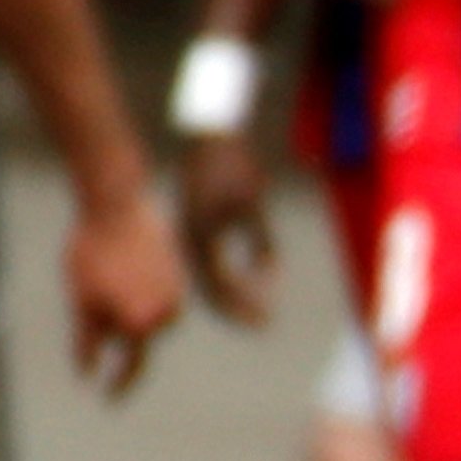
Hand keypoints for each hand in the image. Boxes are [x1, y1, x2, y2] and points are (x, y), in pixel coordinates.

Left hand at [64, 184, 187, 396]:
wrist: (115, 203)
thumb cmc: (91, 252)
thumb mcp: (81, 301)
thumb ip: (86, 342)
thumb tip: (87, 374)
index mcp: (141, 324)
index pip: (132, 366)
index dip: (119, 385)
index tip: (108, 400)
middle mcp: (168, 313)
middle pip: (138, 338)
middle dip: (117, 331)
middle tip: (90, 295)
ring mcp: (178, 292)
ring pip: (148, 317)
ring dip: (127, 308)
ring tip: (103, 274)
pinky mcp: (180, 273)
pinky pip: (157, 295)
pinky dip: (139, 291)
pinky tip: (120, 266)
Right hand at [175, 127, 274, 329]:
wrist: (208, 138)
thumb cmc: (232, 167)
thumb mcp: (252, 202)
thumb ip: (261, 240)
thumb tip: (270, 274)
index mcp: (201, 238)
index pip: (220, 287)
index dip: (242, 307)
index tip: (265, 319)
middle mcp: (191, 241)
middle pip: (211, 289)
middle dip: (237, 308)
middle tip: (263, 322)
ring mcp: (190, 234)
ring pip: (208, 278)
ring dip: (230, 296)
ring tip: (253, 309)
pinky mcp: (196, 226)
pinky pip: (209, 262)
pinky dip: (225, 277)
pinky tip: (244, 281)